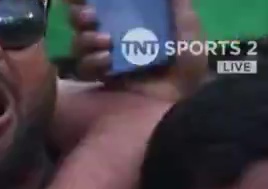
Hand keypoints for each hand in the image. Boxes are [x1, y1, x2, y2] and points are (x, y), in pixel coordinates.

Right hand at [67, 0, 206, 102]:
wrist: (182, 100)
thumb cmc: (187, 63)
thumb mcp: (188, 29)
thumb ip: (178, 6)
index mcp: (132, 17)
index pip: (103, 2)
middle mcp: (113, 34)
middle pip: (82, 19)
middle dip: (80, 14)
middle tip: (91, 15)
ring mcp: (104, 57)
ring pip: (79, 42)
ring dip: (86, 38)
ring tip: (105, 41)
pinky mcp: (100, 79)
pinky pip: (84, 68)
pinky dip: (92, 61)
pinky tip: (107, 61)